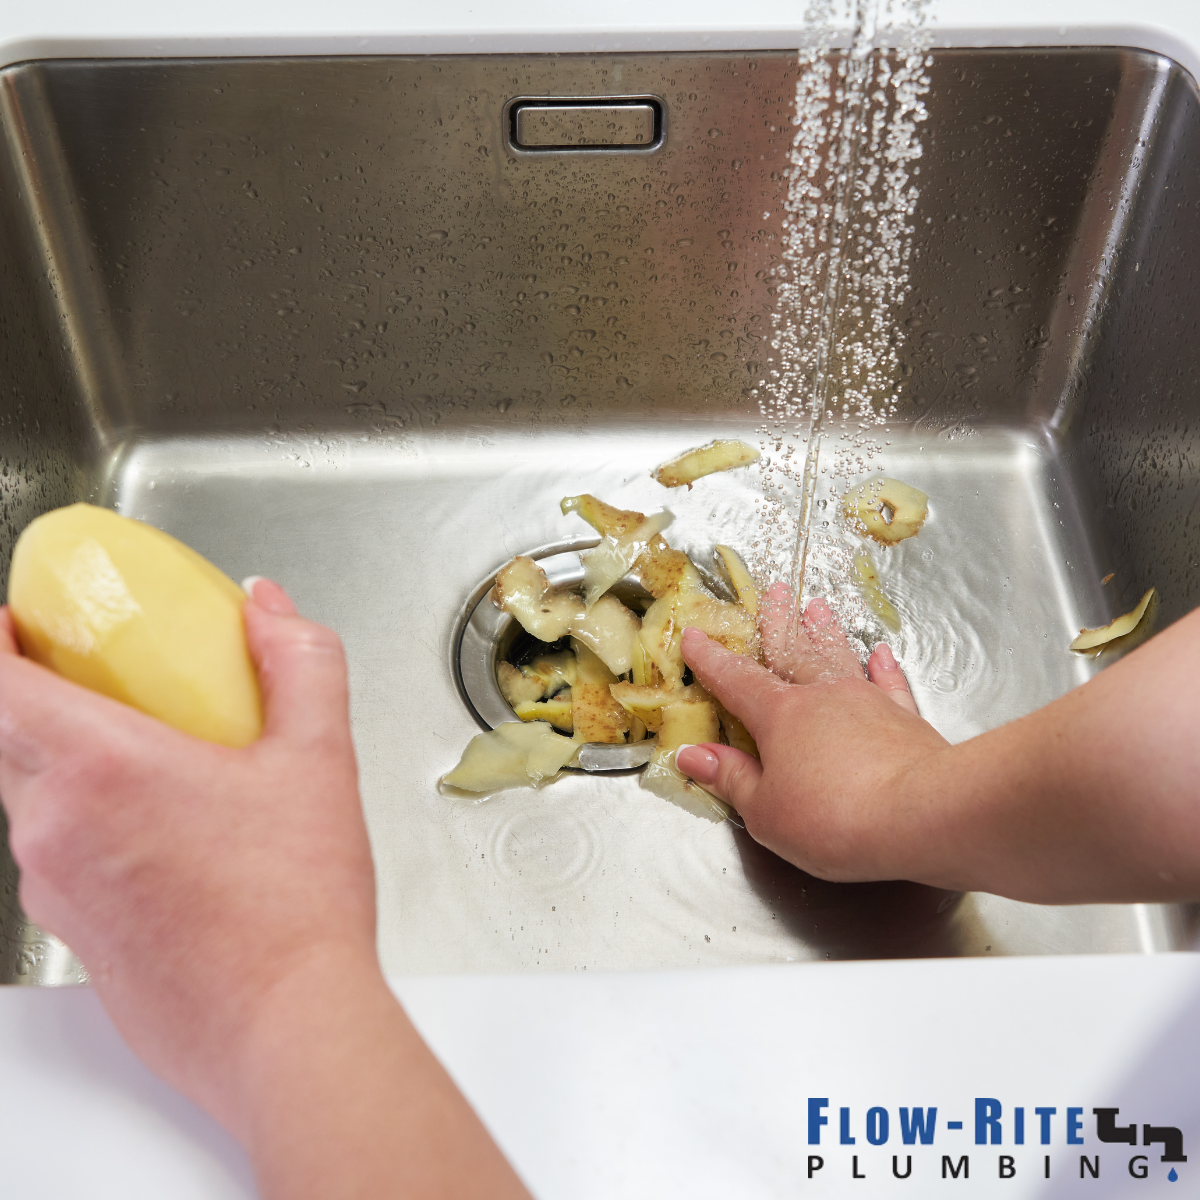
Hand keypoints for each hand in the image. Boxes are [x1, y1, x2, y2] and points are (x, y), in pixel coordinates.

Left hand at [0, 580, 527, 1198]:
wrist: (286, 1026)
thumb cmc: (295, 906)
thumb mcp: (321, 757)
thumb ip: (298, 661)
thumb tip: (267, 608)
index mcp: (100, 768)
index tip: (16, 623)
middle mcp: (53, 828)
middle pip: (2, 737)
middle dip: (32, 695)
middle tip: (91, 678)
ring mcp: (53, 888)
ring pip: (27, 799)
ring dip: (62, 763)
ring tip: (143, 757)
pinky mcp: (71, 933)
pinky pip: (51, 855)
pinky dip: (83, 822)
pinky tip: (162, 833)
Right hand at [676, 584, 950, 882]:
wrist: (923, 816)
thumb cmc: (835, 818)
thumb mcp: (765, 811)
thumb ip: (731, 779)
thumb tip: (693, 755)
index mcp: (780, 716)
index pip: (736, 680)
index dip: (712, 660)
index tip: (695, 638)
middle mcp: (822, 697)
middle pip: (793, 651)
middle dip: (778, 623)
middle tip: (773, 592)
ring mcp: (868, 703)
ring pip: (840, 657)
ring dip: (826, 632)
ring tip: (817, 607)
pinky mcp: (906, 720)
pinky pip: (890, 684)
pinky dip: (885, 668)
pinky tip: (882, 654)